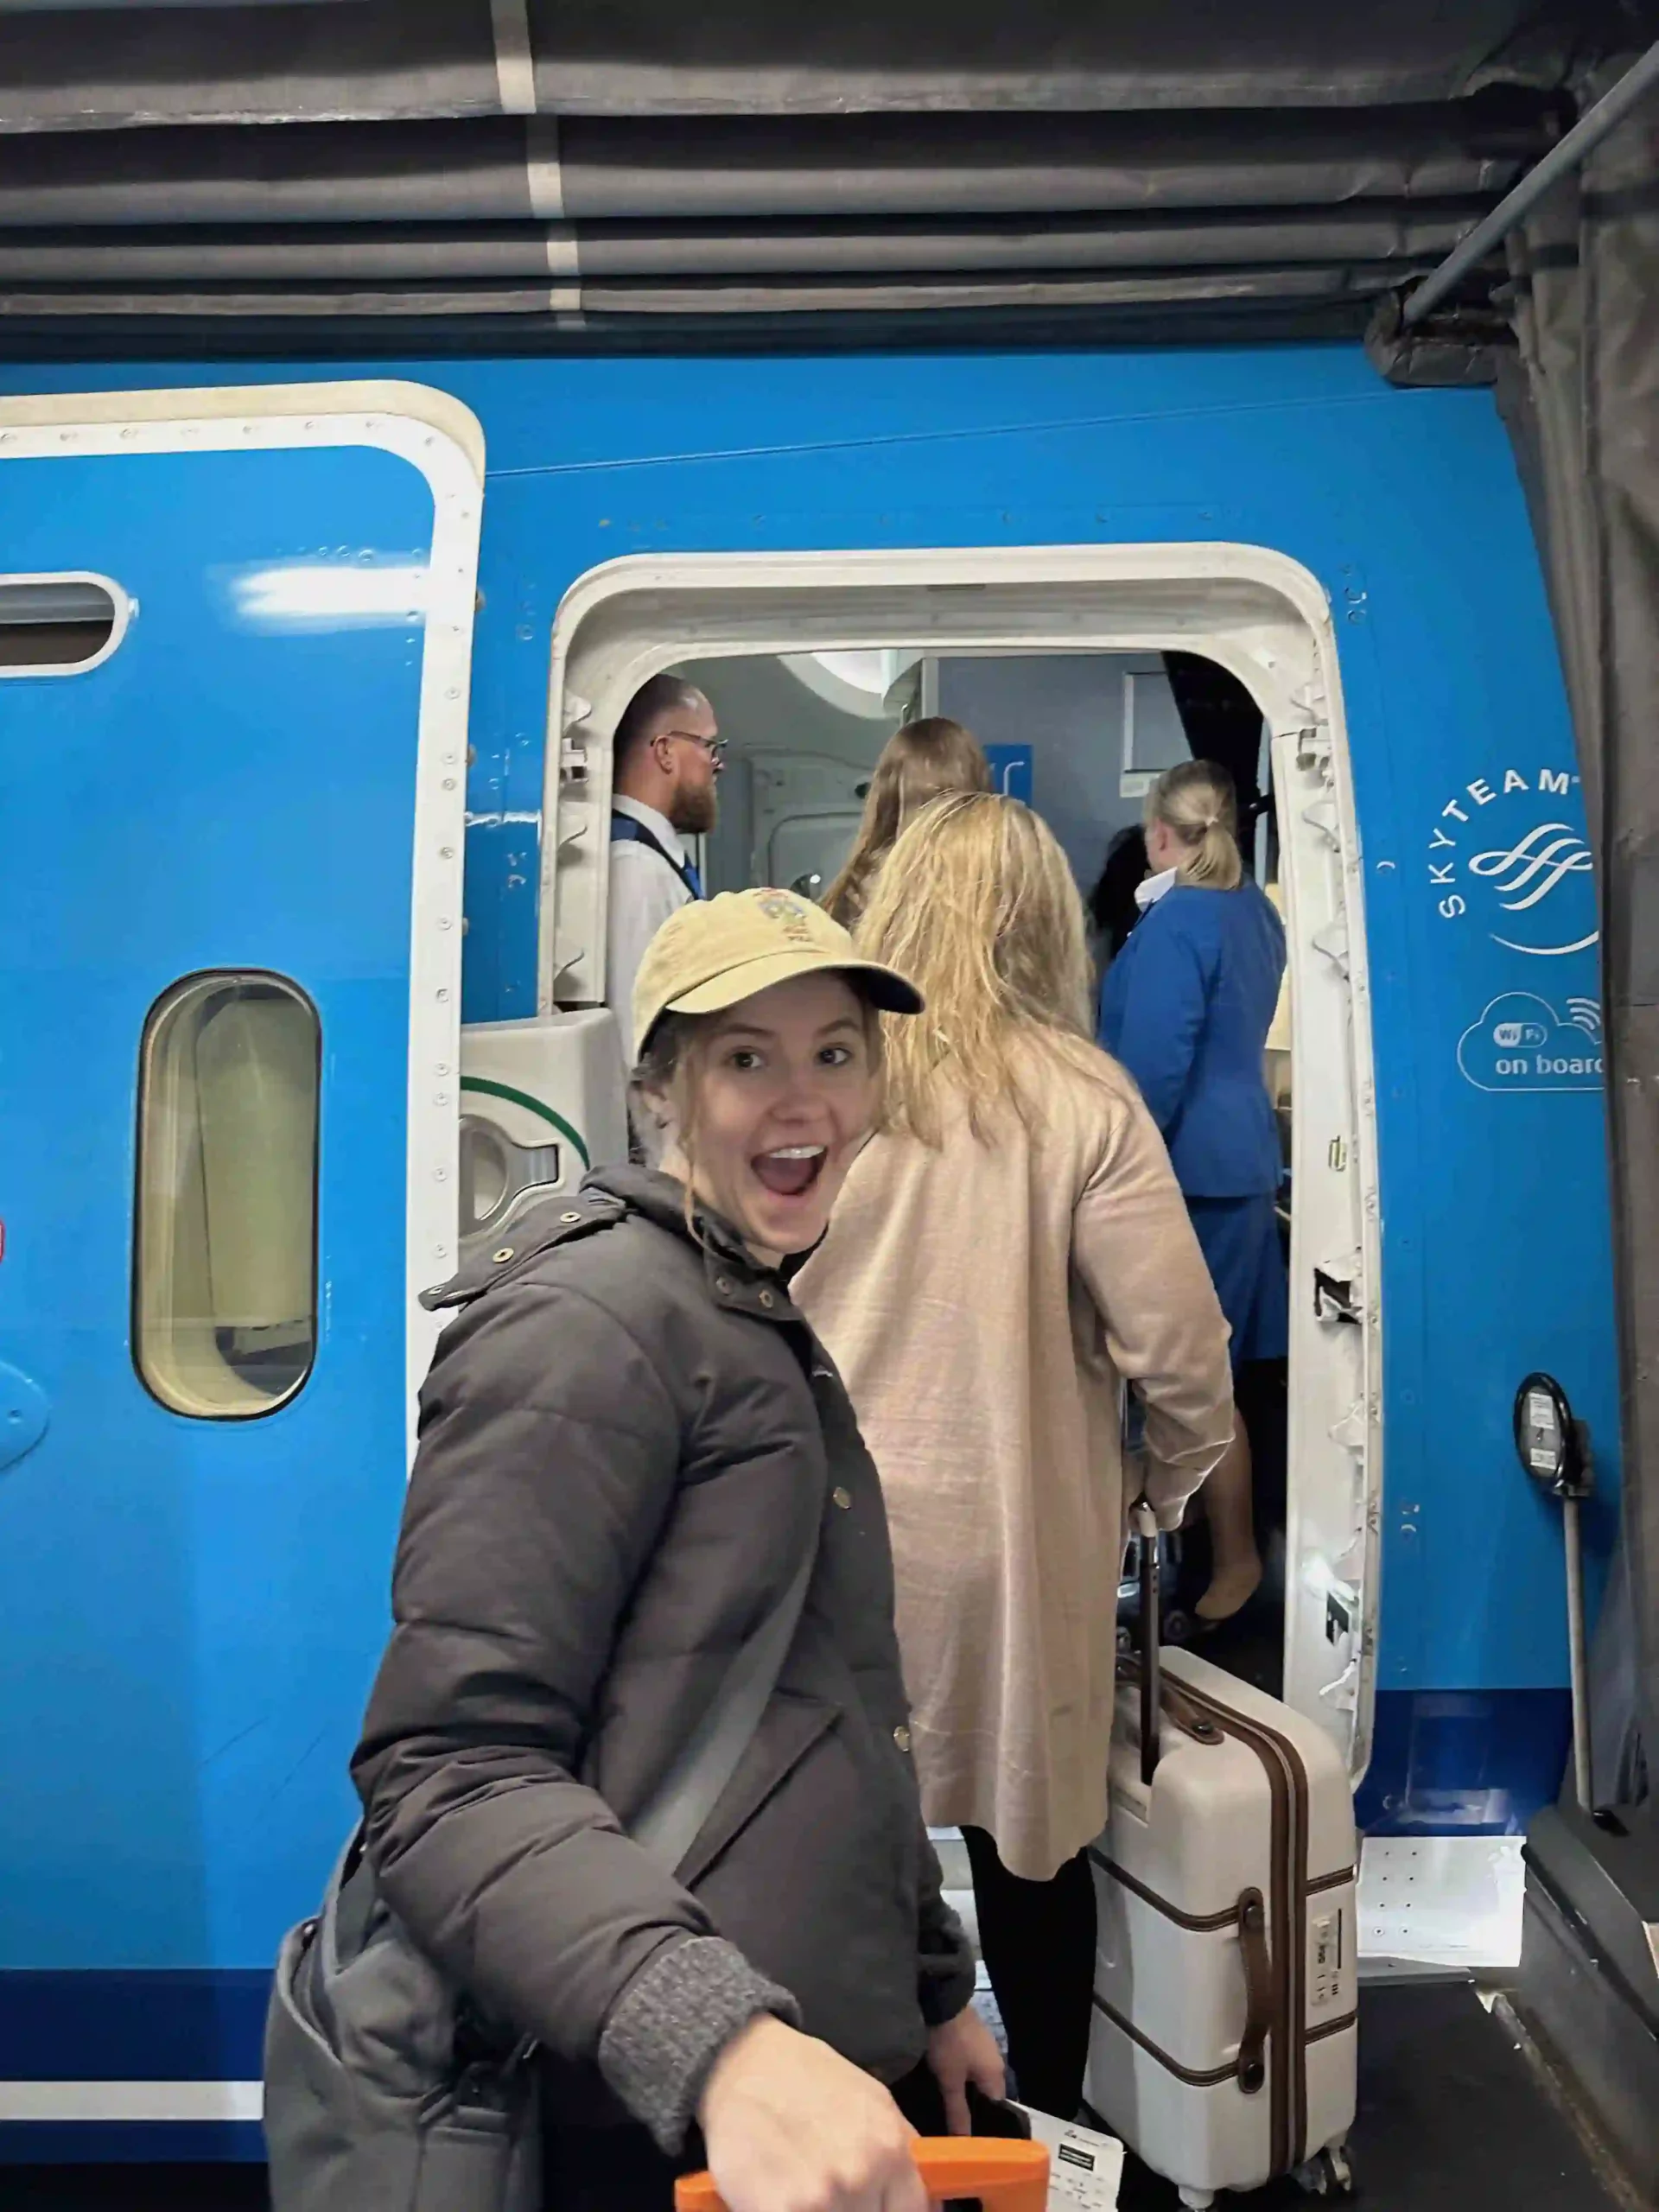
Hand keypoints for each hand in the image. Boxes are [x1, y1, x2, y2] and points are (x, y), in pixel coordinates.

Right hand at [698, 2014, 924, 2211]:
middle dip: (853, 2210)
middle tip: (830, 2192)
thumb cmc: (809, 2080)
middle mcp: (862, 2175)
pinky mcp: (780, 2210)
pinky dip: (785, 2211)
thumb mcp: (875, 2102)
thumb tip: (927, 2203)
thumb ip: (902, 2152)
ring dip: (821, 2211)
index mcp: (891, 2149)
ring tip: (803, 2191)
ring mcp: (821, 2198)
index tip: (875, 2205)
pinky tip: (779, 2197)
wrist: (744, 2062)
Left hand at [926, 2004, 1006, 2134]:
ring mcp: (985, 2045)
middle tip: (957, 2120)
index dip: (985, 2123)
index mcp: (996, 2074)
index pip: (997, 2108)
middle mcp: (996, 2060)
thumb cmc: (949, 2044)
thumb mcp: (949, 2081)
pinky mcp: (973, 2035)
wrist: (942, 2000)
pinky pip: (972, 2063)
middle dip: (975, 2107)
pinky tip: (949, 2078)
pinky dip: (963, 2073)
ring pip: (979, 2076)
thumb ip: (957, 2111)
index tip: (972, 2135)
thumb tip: (964, 2142)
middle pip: (988, 2093)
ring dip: (968, 2089)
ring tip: (951, 2102)